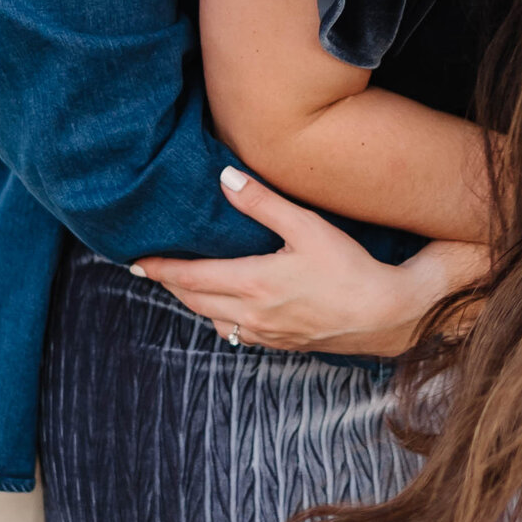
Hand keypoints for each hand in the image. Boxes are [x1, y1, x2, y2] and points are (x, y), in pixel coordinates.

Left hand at [132, 167, 487, 356]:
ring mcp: (265, 334)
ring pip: (212, 319)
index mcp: (252, 284)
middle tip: (152, 268)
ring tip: (184, 282)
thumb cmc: (349, 267)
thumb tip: (225, 178)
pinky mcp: (281, 343)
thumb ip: (262, 202)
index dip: (158, 269)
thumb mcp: (306, 226)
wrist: (386, 313)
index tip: (134, 260)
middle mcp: (251, 315)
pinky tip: (227, 305)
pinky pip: (235, 333)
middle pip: (193, 300)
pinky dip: (220, 317)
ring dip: (194, 301)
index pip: (188, 278)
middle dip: (170, 284)